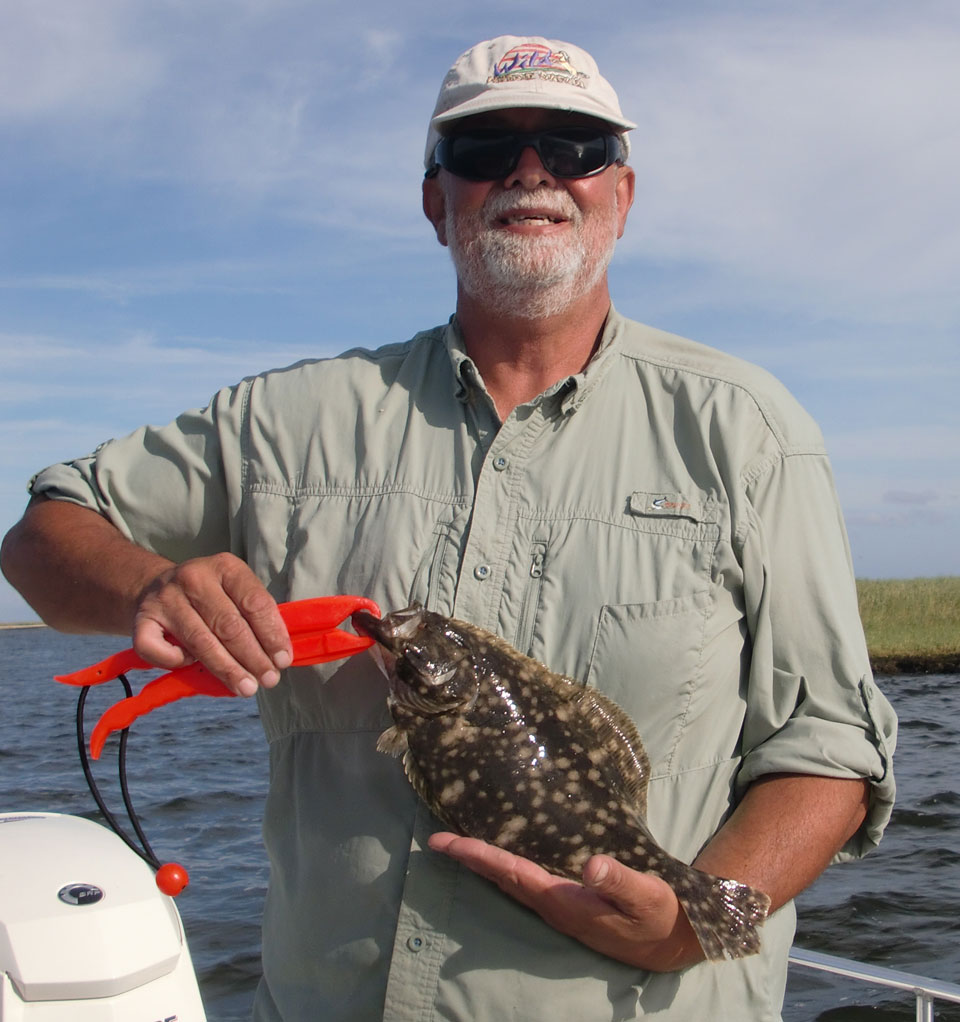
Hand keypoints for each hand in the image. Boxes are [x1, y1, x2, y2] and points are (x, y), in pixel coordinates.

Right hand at [132, 553, 291, 695]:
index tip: (283, 660)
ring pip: (200, 641)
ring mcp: (165, 598)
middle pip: (229, 625)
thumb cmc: (209, 597)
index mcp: (225, 567)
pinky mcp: (141, 620)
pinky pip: (159, 650)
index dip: (272, 634)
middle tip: (269, 680)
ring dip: (227, 669)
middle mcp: (194, 577)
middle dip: (253, 657)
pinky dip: (176, 662)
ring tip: (247, 688)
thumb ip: (255, 616)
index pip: (254, 602)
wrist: (154, 585)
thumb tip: (279, 655)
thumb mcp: (234, 592)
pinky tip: (191, 665)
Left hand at [428, 833, 703, 971]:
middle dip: (469, 859)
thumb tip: (590, 866)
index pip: (512, 873)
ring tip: (456, 844)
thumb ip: (620, 882)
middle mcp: (552, 906)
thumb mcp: (646, 896)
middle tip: (437, 840)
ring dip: (482, 863)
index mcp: (564, 902)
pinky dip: (504, 865)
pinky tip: (499, 855)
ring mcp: (558, 906)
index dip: (479, 856)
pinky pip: (525, 880)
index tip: (448, 843)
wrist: (674, 940)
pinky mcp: (567, 901)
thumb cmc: (660, 915)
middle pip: (501, 878)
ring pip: (510, 881)